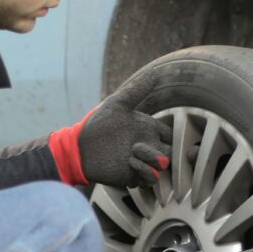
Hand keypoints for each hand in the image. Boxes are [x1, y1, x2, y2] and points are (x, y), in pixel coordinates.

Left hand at [49, 76, 171, 188]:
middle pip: (171, 153)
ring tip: (134, 151)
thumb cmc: (98, 124)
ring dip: (153, 159)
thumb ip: (137, 90)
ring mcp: (141, 162)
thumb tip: (155, 73)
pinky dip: (145, 170)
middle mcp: (148, 147)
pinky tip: (131, 162)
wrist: (80, 147)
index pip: (171, 135)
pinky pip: (150, 179)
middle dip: (166, 150)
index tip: (159, 132)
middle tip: (141, 144)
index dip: (172, 135)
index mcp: (148, 130)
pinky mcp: (133, 176)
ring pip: (163, 167)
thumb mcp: (118, 104)